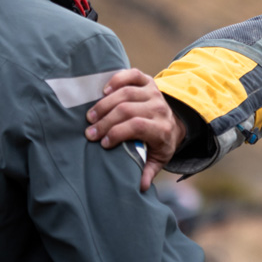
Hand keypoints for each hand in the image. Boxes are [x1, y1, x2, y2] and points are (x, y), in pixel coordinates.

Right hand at [86, 68, 188, 191]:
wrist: (173, 122)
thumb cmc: (158, 143)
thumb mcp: (157, 159)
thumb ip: (148, 170)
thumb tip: (140, 187)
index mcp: (162, 129)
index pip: (139, 126)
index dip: (118, 133)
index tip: (102, 143)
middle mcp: (159, 108)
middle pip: (128, 110)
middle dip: (105, 122)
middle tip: (89, 132)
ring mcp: (154, 93)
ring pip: (126, 93)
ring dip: (104, 104)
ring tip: (90, 116)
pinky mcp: (148, 81)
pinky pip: (132, 75)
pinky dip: (117, 80)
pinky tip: (104, 91)